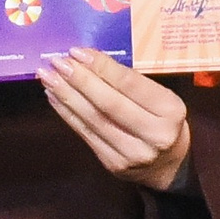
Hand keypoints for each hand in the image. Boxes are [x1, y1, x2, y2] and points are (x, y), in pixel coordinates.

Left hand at [36, 47, 191, 191]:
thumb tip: (89, 61)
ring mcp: (132, 153)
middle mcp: (154, 134)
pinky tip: (54, 97)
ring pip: (94, 119)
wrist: (168, 166)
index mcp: (170, 110)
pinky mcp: (113, 164)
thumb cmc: (162, 122)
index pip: (130, 84)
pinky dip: (67, 113)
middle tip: (58, 62)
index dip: (102, 67)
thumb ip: (131, 84)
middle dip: (80, 80)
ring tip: (48, 77)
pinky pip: (86, 134)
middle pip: (109, 103)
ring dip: (67, 95)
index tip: (78, 52)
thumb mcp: (162, 99)